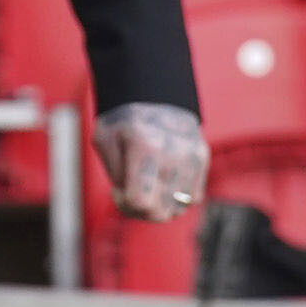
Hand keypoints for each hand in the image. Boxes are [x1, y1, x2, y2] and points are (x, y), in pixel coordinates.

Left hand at [94, 101, 208, 221]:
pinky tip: (162, 183)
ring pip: (178, 208)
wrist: (153, 95)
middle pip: (160, 212)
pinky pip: (193, 197)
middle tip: (130, 194)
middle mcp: (172, 152)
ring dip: (159, 206)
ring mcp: (191, 156)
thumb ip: (117, 176)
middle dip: (140, 211)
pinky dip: (176, 198)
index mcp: (143, 146)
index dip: (124, 204)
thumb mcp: (103, 142)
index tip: (117, 190)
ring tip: (147, 188)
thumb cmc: (121, 123)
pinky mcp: (202, 158)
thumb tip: (137, 204)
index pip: (139, 202)